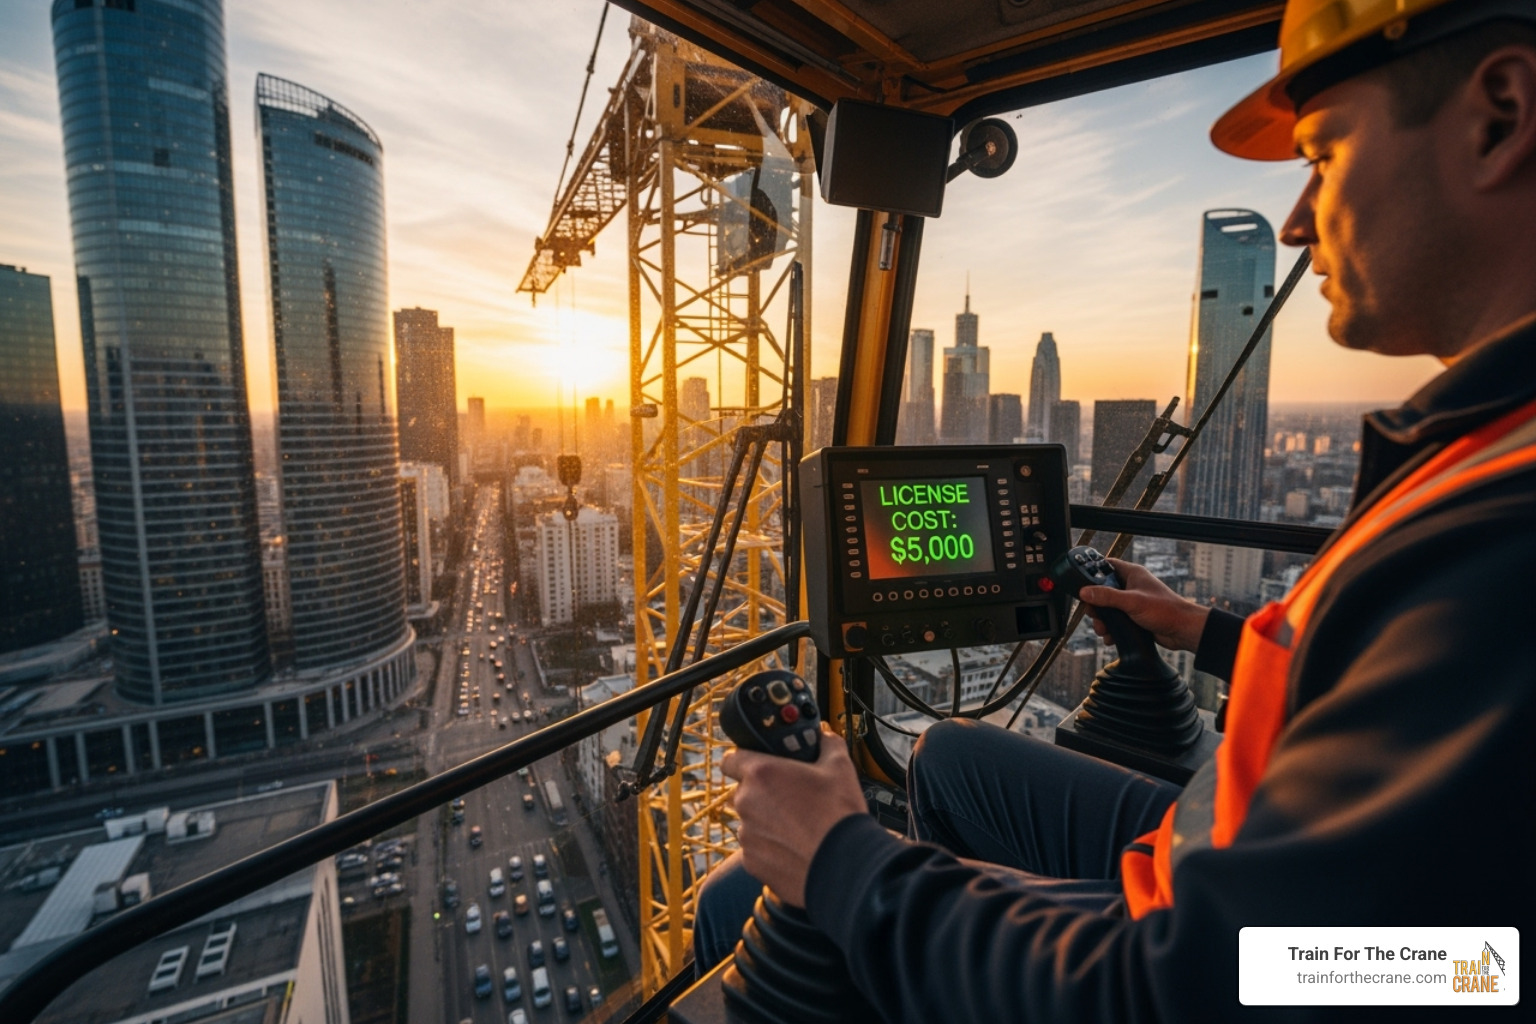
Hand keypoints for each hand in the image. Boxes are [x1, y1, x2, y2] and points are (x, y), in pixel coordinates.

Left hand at [721, 725, 867, 906]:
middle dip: (763, 793)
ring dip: (767, 820)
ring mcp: (747, 835)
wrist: (844, 866)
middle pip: (744, 791)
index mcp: (761, 774)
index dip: (744, 760)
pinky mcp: (751, 861)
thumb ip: (827, 744)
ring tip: (797, 826)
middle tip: (791, 797)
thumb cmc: (839, 816)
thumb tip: (824, 736)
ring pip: (751, 821)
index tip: (758, 765)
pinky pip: (756, 847)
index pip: (731, 759)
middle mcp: (747, 803)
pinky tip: (795, 847)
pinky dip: (770, 846)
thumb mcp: (840, 767)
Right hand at [1077, 557, 1209, 652]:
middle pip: (1103, 591)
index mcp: (1132, 574)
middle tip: (1094, 615)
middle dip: (1096, 606)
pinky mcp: (1135, 617)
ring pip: (1109, 609)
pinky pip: (1117, 621)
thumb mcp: (1131, 602)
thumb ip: (1107, 597)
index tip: (1082, 584)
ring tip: (1103, 630)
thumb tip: (1084, 592)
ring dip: (1103, 621)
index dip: (1093, 572)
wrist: (1183, 631)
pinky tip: (1112, 637)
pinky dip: (1112, 629)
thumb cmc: (1165, 610)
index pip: (1106, 566)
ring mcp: (1133, 602)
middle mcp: (1132, 586)